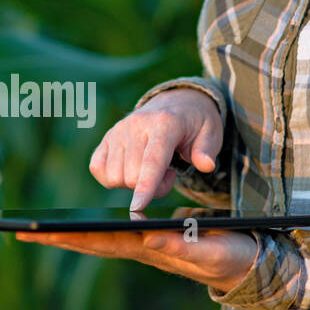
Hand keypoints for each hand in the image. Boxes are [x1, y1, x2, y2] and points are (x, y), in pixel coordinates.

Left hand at [14, 226, 258, 292]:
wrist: (245, 263)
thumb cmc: (229, 256)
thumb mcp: (208, 249)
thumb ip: (180, 245)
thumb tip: (146, 236)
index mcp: (147, 249)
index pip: (99, 241)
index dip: (69, 235)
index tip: (39, 233)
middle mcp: (138, 249)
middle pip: (88, 242)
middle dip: (55, 237)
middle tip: (20, 232)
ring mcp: (141, 247)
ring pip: (95, 241)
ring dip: (65, 236)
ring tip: (34, 231)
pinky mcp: (148, 242)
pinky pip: (108, 236)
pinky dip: (86, 232)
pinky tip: (72, 228)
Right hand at [90, 87, 223, 210]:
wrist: (176, 102)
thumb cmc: (194, 123)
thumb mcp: (211, 132)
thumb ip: (207, 150)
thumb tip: (205, 165)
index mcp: (164, 123)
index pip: (152, 161)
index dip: (145, 186)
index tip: (137, 207)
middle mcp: (137, 125)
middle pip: (132, 176)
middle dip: (152, 188)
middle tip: (169, 173)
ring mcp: (118, 130)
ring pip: (115, 176)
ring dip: (133, 183)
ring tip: (151, 168)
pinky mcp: (106, 137)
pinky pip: (97, 169)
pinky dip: (112, 178)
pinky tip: (131, 168)